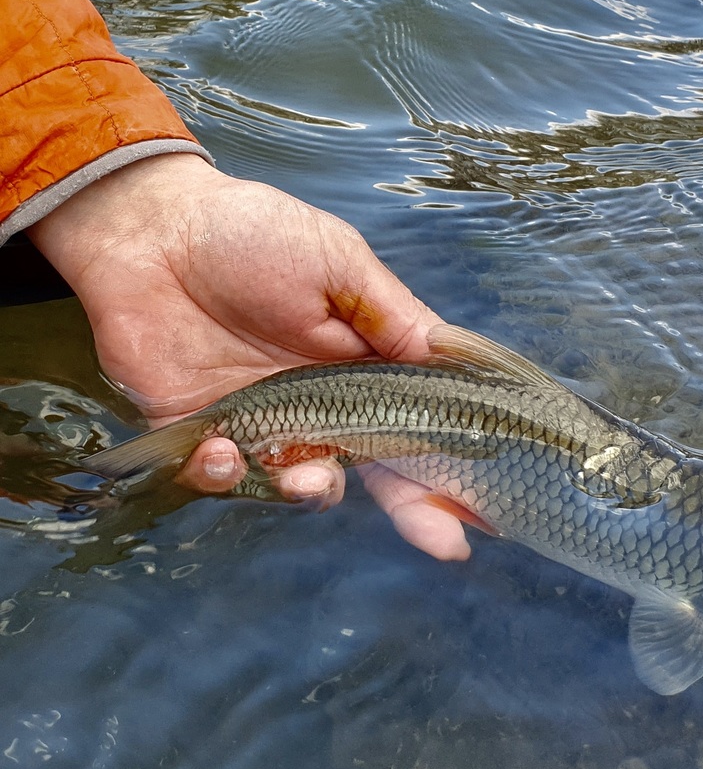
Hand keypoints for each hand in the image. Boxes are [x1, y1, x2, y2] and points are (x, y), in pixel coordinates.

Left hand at [27, 152, 469, 560]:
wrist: (152, 226)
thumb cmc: (253, 232)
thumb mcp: (340, 263)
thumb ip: (393, 318)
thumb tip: (452, 362)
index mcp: (362, 363)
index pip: (417, 423)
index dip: (449, 466)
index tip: (485, 508)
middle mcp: (319, 402)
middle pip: (376, 469)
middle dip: (414, 510)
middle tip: (444, 543)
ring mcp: (261, 422)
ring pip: (302, 482)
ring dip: (312, 491)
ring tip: (307, 481)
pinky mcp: (198, 431)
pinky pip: (221, 476)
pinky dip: (225, 476)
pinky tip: (222, 451)